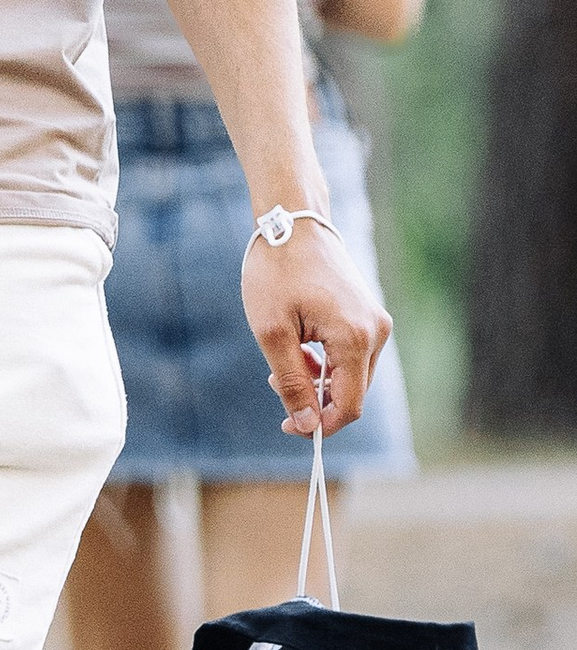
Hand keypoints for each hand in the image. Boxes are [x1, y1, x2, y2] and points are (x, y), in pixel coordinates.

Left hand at [241, 225, 390, 437]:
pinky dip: (327, 364)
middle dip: (316, 401)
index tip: (287, 425)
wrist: (293, 224)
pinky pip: (353, 356)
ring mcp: (376, 323)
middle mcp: (376, 333)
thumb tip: (307, 423)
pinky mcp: (369, 316)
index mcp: (355, 338)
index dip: (319, 424)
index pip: (349, 406)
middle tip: (275, 383)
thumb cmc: (277, 274)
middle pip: (353, 393)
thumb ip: (291, 382)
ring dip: (320, 383)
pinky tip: (300, 350)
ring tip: (284, 362)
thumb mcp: (273, 333)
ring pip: (353, 376)